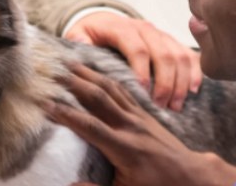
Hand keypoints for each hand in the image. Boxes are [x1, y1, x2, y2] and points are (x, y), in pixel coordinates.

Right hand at [43, 61, 235, 185]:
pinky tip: (94, 70)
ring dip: (89, 74)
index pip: (90, 126)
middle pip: (99, 98)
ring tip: (68, 62)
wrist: (190, 176)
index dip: (66, 114)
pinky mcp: (144, 113)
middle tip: (52, 72)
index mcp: (124, 149)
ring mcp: (139, 117)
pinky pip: (122, 90)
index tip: (45, 105)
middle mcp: (131, 127)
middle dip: (74, 83)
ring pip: (110, 89)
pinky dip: (105, 78)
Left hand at [64, 11, 201, 110]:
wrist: (103, 20)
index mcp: (122, 28)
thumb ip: (79, 41)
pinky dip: (195, 72)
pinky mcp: (172, 42)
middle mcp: (145, 29)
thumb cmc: (90, 34)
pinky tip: (193, 91)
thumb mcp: (78, 35)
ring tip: (175, 106)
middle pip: (163, 54)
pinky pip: (189, 55)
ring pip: (179, 55)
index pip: (137, 48)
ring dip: (181, 82)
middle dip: (165, 83)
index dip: (142, 71)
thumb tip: (81, 48)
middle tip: (160, 107)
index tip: (142, 92)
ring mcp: (161, 35)